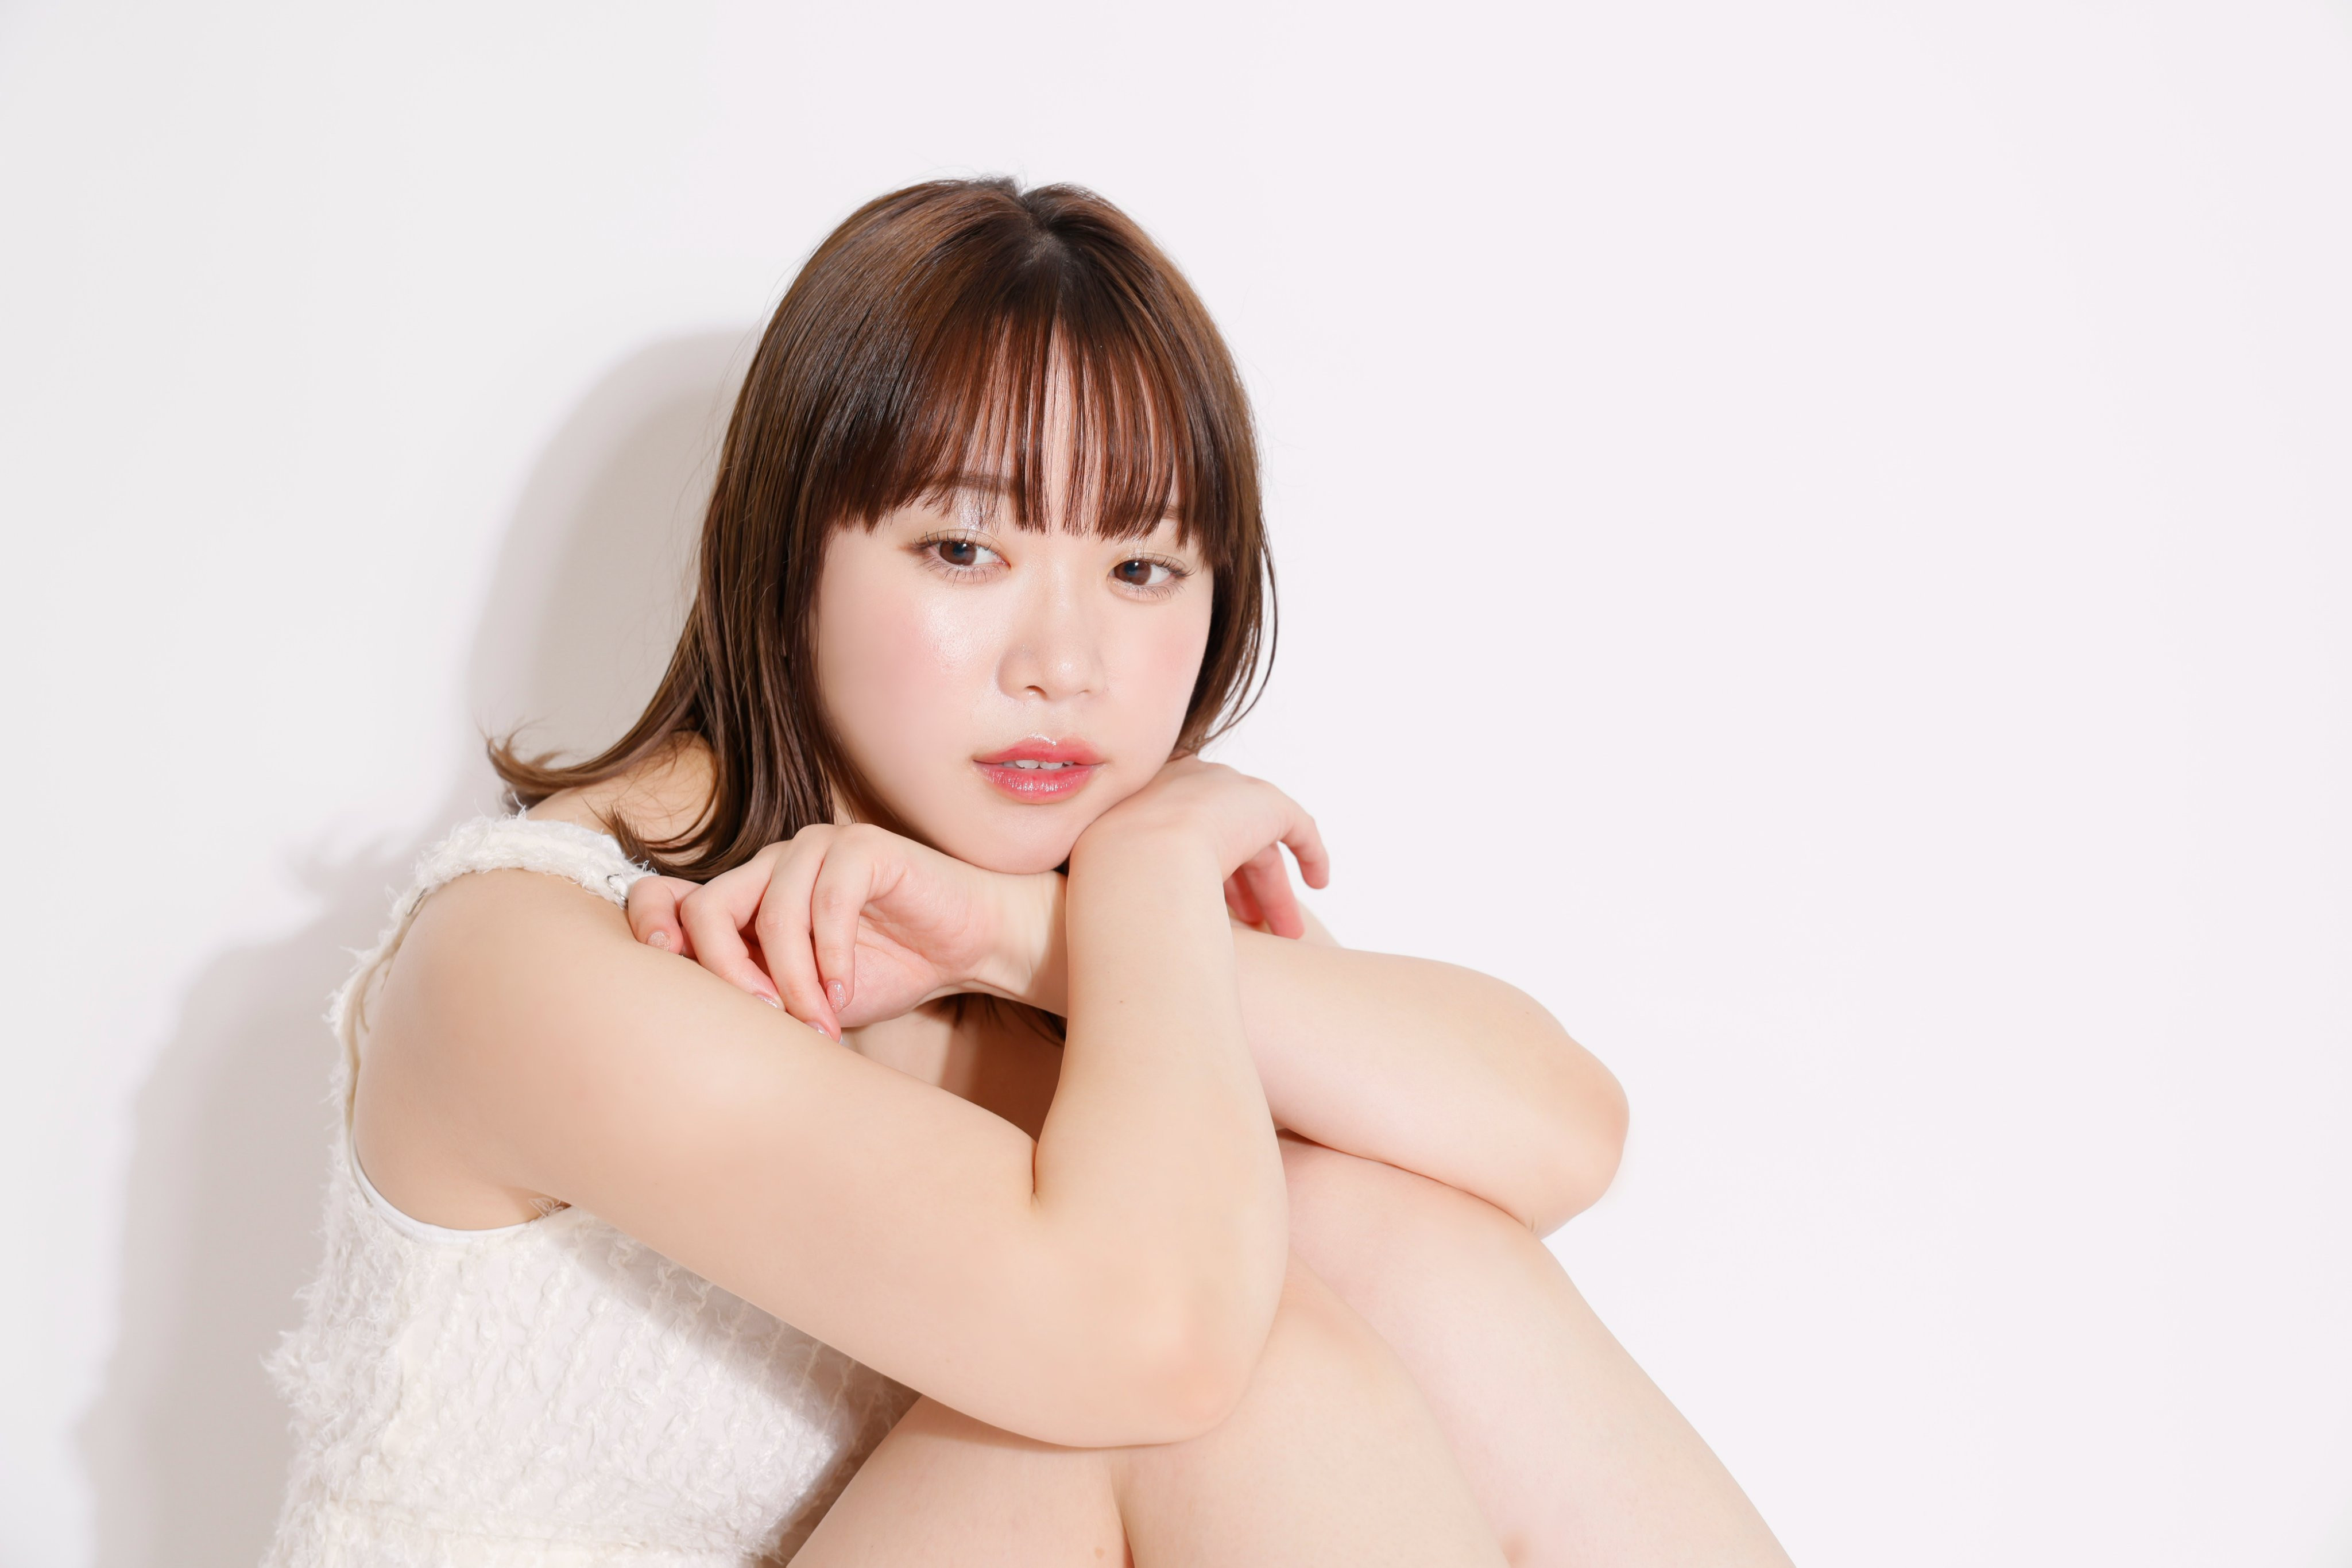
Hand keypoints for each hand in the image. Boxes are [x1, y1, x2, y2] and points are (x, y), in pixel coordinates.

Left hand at [625, 824, 1048, 1038]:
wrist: (967, 946)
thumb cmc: (886, 971)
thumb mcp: (805, 997)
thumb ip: (755, 995)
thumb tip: (695, 1024)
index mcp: (745, 898)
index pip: (667, 896)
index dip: (651, 925)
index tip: (663, 967)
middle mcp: (769, 866)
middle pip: (707, 909)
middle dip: (729, 975)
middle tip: (769, 1021)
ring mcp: (814, 849)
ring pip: (770, 910)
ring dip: (794, 978)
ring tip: (822, 1019)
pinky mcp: (861, 846)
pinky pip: (827, 896)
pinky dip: (833, 952)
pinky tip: (846, 987)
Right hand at [1081, 756, 1330, 936]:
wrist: (1138, 858)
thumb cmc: (1109, 879)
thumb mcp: (1107, 874)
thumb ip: (1125, 882)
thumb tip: (1118, 919)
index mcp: (1145, 796)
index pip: (1183, 829)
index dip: (1198, 869)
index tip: (1205, 901)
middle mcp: (1188, 784)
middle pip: (1225, 836)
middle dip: (1240, 886)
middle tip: (1252, 925)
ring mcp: (1227, 790)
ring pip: (1260, 842)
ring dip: (1273, 889)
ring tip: (1286, 931)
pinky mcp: (1265, 803)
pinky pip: (1297, 826)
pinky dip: (1311, 852)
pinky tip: (1319, 881)